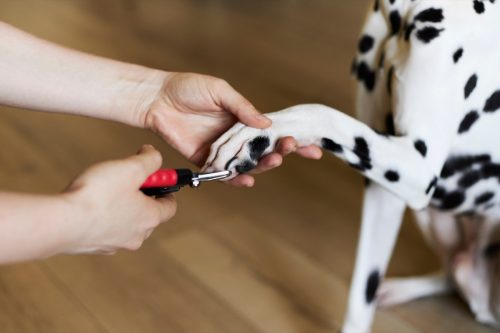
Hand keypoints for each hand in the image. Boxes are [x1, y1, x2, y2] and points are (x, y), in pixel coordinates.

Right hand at [62, 145, 174, 254]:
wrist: (61, 223)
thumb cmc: (98, 196)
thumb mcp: (131, 168)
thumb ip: (149, 160)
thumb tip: (154, 155)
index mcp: (150, 218)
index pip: (170, 206)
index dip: (166, 189)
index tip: (156, 177)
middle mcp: (137, 236)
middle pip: (148, 214)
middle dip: (141, 196)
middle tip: (128, 180)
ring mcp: (115, 244)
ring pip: (126, 222)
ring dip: (121, 207)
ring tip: (106, 190)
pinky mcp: (94, 247)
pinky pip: (105, 229)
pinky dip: (103, 217)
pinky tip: (89, 204)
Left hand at [143, 72, 321, 186]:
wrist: (157, 98)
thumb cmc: (188, 88)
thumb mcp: (220, 91)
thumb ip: (243, 108)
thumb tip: (267, 125)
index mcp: (243, 120)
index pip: (273, 133)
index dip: (293, 140)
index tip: (313, 146)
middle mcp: (236, 137)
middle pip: (264, 150)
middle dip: (282, 151)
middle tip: (291, 148)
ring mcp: (223, 150)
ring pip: (248, 164)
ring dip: (263, 165)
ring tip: (275, 160)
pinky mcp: (206, 161)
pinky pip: (224, 174)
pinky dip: (236, 180)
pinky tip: (248, 181)